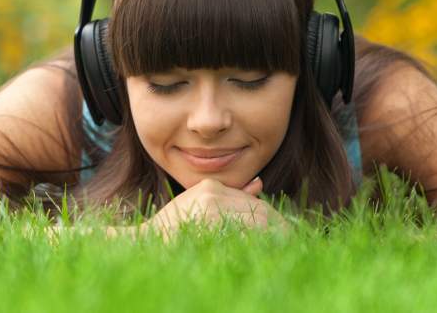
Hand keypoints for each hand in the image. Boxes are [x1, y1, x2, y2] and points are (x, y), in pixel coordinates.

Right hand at [143, 176, 287, 240]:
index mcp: (211, 187)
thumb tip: (260, 184)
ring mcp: (209, 211)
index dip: (274, 218)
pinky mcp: (207, 226)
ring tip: (283, 246)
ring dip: (273, 236)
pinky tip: (264, 252)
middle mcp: (212, 195)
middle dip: (278, 228)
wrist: (146, 241)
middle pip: (259, 212)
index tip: (285, 230)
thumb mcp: (200, 202)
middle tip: (291, 240)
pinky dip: (256, 244)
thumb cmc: (174, 225)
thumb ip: (231, 194)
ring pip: (256, 223)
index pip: (254, 203)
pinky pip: (241, 237)